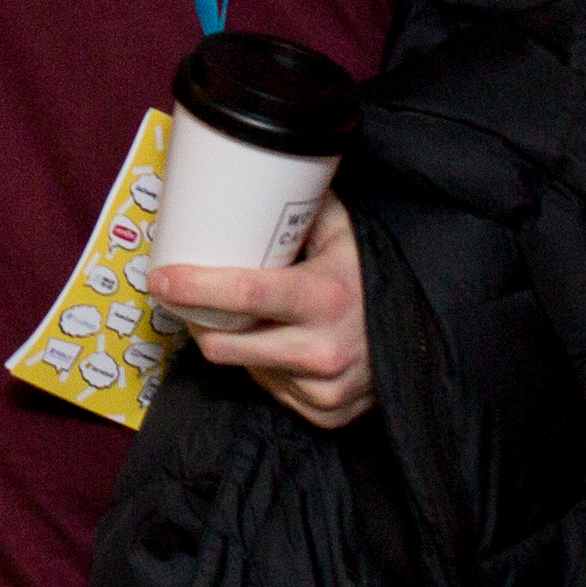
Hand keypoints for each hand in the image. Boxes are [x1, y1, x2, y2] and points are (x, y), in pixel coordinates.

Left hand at [165, 191, 370, 430]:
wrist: (426, 335)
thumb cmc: (376, 276)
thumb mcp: (344, 234)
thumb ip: (302, 209)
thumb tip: (255, 172)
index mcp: (323, 298)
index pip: (243, 295)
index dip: (193, 286)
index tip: (159, 278)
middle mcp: (321, 350)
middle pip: (225, 346)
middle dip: (199, 324)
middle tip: (188, 302)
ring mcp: (323, 389)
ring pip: (245, 369)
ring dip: (238, 346)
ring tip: (253, 321)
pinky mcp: (325, 414)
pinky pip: (272, 390)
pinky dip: (267, 369)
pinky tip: (283, 347)